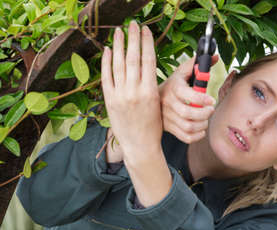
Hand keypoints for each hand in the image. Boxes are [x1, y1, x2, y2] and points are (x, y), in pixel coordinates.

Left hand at [101, 21, 161, 162]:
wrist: (140, 145)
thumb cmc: (154, 126)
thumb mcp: (158, 104)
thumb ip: (152, 85)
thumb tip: (148, 66)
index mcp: (150, 92)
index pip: (148, 61)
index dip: (147, 43)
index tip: (146, 30)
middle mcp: (134, 92)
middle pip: (133, 59)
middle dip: (133, 39)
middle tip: (133, 25)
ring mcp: (120, 96)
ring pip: (118, 65)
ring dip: (118, 46)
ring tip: (119, 32)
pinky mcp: (109, 100)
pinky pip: (106, 77)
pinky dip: (106, 62)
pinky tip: (107, 50)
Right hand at [160, 55, 217, 143]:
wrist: (151, 100)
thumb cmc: (173, 85)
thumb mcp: (181, 72)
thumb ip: (197, 65)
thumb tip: (215, 57)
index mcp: (173, 87)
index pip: (187, 95)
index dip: (201, 99)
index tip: (211, 100)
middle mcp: (167, 103)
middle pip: (188, 114)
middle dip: (204, 113)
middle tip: (210, 109)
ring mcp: (167, 117)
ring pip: (188, 127)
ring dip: (202, 125)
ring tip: (206, 119)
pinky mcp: (169, 128)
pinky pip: (186, 137)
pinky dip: (197, 135)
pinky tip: (200, 128)